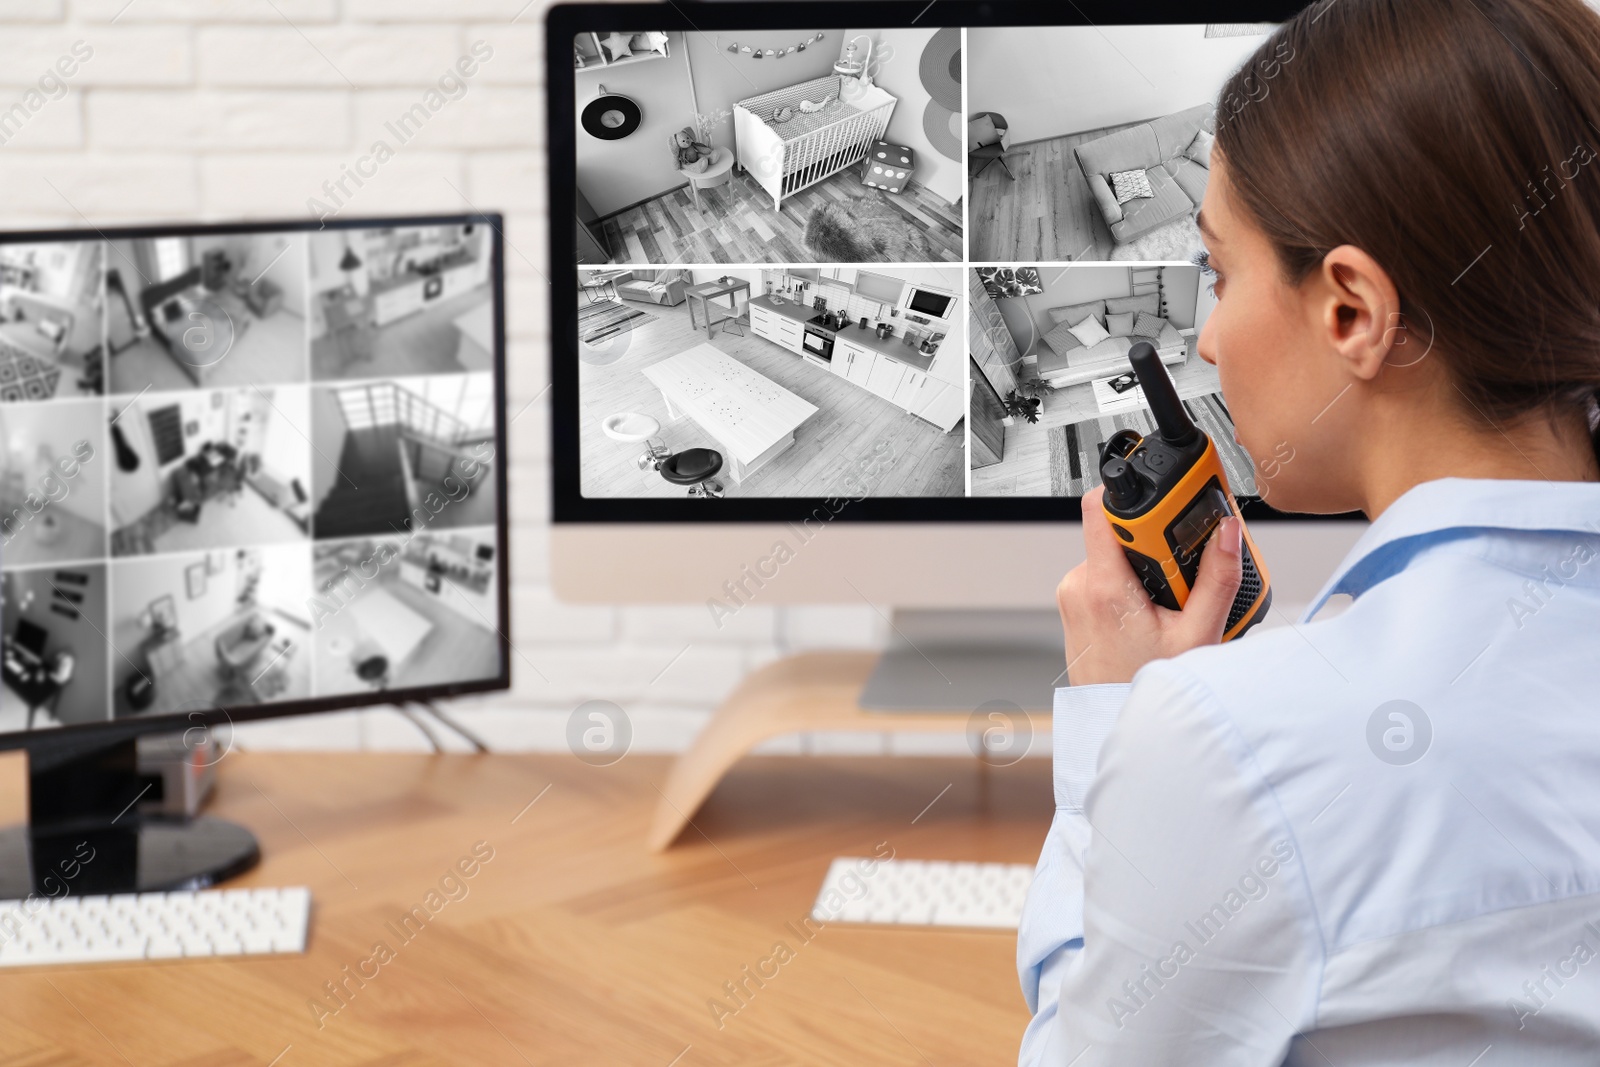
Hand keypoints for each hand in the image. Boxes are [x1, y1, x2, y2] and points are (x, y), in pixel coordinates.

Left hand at [1058, 485, 1245, 685]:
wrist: (1115, 718)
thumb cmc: (1146, 685)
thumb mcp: (1197, 634)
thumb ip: (1217, 579)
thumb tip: (1225, 534)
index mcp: (1103, 586)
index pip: (1099, 510)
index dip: (1131, 500)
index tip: (1162, 508)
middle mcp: (1077, 586)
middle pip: (1115, 534)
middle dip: (1149, 546)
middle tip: (1175, 576)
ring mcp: (1071, 597)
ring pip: (1110, 557)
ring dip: (1139, 569)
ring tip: (1163, 603)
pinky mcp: (1071, 607)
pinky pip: (1101, 578)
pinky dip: (1125, 585)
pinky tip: (1145, 613)